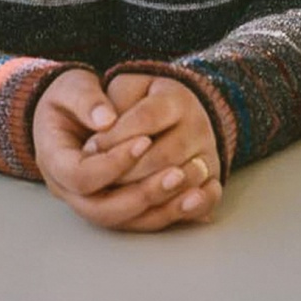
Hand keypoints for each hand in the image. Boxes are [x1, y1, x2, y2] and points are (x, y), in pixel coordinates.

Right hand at [32, 70, 219, 231]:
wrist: (67, 113)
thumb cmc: (68, 99)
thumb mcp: (69, 87)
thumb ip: (85, 100)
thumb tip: (106, 119)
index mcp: (54, 161)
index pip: (82, 176)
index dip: (114, 163)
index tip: (144, 140)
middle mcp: (70, 191)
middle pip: (105, 210)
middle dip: (144, 193)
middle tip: (178, 172)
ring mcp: (92, 202)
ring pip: (126, 222)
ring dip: (162, 207)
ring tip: (193, 183)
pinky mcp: (116, 206)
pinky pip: (142, 221)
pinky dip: (171, 213)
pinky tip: (198, 198)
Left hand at [85, 74, 222, 223]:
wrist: (180, 112)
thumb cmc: (140, 101)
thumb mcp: (121, 88)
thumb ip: (103, 98)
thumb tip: (102, 121)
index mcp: (175, 97)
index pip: (145, 118)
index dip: (115, 136)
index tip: (89, 147)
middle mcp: (198, 125)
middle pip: (163, 156)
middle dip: (126, 171)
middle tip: (99, 179)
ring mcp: (207, 154)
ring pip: (178, 182)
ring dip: (145, 194)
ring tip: (117, 197)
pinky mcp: (211, 179)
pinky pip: (202, 201)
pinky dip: (183, 211)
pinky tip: (157, 212)